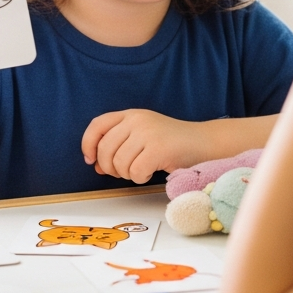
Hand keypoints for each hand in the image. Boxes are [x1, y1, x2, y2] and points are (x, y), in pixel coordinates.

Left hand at [82, 109, 209, 183]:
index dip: (88, 144)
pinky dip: (140, 178)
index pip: (97, 125)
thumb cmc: (172, 144)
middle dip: (110, 168)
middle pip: (105, 150)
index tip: (90, 160)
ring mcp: (148, 133)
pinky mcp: (159, 148)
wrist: (203, 143)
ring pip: (119, 163)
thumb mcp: (142, 135)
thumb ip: (118, 145)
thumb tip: (95, 165)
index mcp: (131, 114)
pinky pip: (135, 172)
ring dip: (128, 174)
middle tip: (124, 172)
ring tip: (141, 170)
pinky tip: (150, 173)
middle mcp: (137, 120)